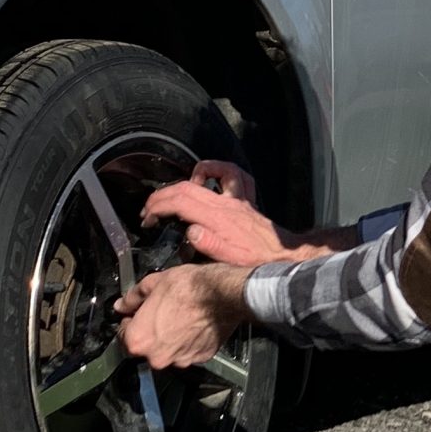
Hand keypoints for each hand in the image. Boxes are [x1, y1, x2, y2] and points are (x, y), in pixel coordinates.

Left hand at [116, 266, 251, 369]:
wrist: (223, 294)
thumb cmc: (187, 287)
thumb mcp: (152, 283)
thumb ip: (132, 298)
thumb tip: (122, 305)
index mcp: (138, 340)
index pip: (123, 335)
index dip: (131, 321)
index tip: (138, 313)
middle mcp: (157, 357)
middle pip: (146, 347)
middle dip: (151, 333)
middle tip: (162, 313)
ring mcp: (181, 360)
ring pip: (168, 351)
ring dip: (170, 339)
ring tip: (181, 318)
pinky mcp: (201, 358)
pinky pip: (189, 352)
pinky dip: (189, 342)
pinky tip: (194, 325)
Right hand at [143, 167, 291, 266]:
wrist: (282, 257)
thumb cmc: (255, 262)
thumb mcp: (230, 261)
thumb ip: (210, 245)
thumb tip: (191, 231)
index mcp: (217, 219)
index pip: (180, 202)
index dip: (158, 207)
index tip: (147, 218)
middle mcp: (225, 204)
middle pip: (185, 188)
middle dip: (160, 196)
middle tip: (148, 211)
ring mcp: (236, 199)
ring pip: (207, 174)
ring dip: (185, 180)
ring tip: (172, 194)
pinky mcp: (245, 200)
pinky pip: (233, 174)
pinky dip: (217, 169)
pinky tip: (206, 177)